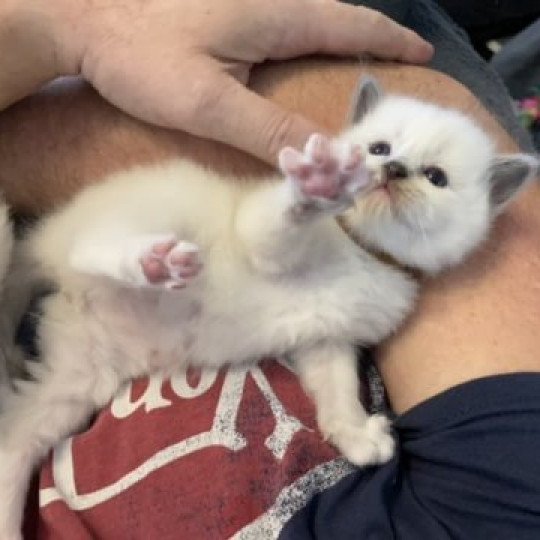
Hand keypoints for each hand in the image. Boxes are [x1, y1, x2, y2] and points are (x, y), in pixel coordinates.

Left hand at [50, 0, 431, 164]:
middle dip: (369, 39)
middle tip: (393, 67)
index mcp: (274, 15)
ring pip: (306, 20)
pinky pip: (278, 27)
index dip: (388, 40)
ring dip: (337, 39)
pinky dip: (302, 43)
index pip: (349, 25)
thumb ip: (266, 131)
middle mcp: (267, 1)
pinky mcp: (221, 13)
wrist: (81, 17)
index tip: (421, 53)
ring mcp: (242, 4)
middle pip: (333, 18)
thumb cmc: (142, 56)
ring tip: (354, 66)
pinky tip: (295, 60)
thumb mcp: (208, 102)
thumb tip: (324, 159)